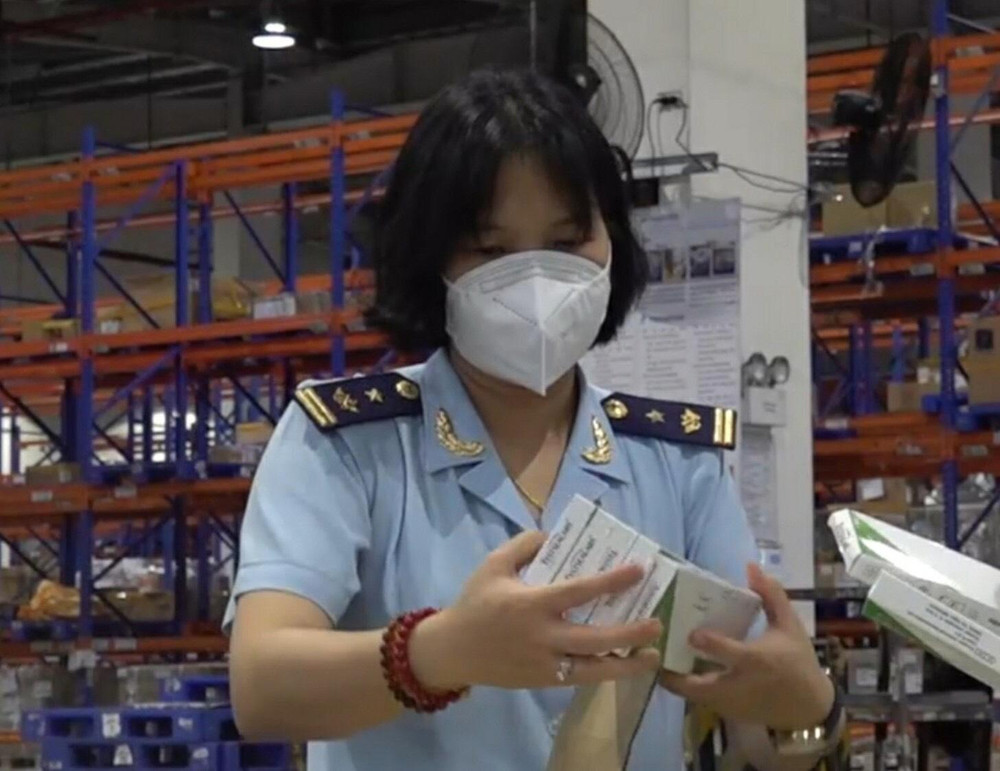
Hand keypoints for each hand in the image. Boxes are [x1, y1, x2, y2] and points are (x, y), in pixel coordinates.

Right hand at [410, 531, 661, 690]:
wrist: (451, 651)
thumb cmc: (474, 603)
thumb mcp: (494, 564)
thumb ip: (524, 545)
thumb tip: (556, 536)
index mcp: (532, 604)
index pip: (580, 591)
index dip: (612, 581)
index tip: (639, 570)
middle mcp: (543, 637)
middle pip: (596, 639)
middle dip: (630, 633)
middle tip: (656, 624)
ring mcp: (544, 664)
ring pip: (594, 670)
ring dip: (626, 665)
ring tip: (652, 657)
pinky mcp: (542, 682)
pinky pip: (579, 679)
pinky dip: (603, 672)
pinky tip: (621, 663)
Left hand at [659, 563, 833, 730]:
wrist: (809, 708)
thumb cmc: (798, 661)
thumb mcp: (790, 625)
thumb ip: (771, 595)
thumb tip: (751, 566)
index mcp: (756, 660)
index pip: (729, 654)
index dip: (709, 644)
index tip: (690, 632)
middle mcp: (739, 685)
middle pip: (698, 686)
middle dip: (672, 673)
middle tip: (650, 648)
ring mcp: (730, 704)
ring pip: (692, 696)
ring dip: (672, 679)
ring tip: (651, 655)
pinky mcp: (726, 714)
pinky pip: (699, 701)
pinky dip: (684, 687)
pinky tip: (671, 667)